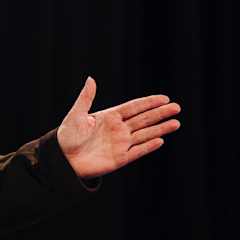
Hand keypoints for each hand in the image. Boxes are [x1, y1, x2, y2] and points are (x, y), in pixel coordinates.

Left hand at [57, 76, 180, 179]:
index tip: (164, 99)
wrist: (63, 160)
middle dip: (160, 113)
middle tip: (176, 108)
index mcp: (110, 116)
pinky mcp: (120, 158)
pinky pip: (138, 151)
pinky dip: (148, 146)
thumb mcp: (75, 114)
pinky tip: (160, 140)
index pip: (134, 107)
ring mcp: (121, 143)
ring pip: (145, 134)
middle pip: (143, 119)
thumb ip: (86, 98)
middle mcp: (119, 129)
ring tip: (176, 123)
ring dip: (160, 129)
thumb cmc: (67, 136)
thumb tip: (91, 79)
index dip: (149, 103)